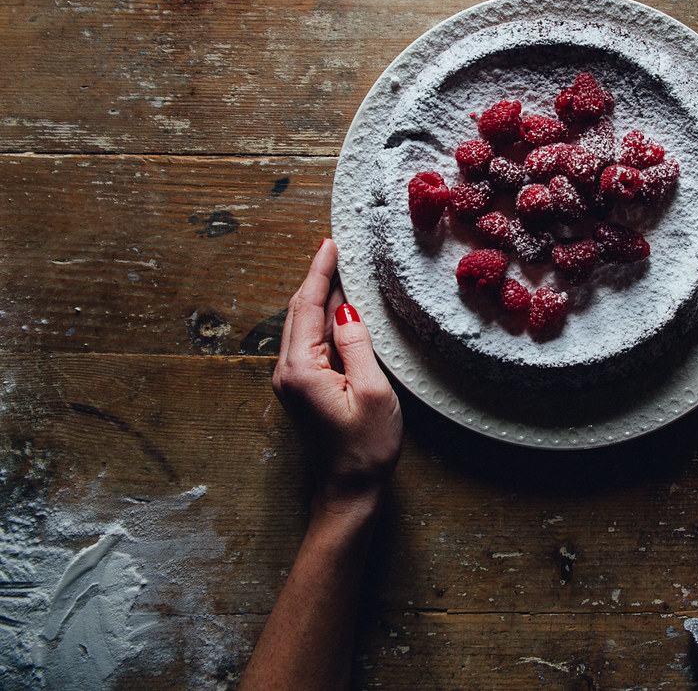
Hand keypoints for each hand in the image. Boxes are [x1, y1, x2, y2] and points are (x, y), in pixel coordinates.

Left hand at [272, 239, 401, 511]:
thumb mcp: (371, 391)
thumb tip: (346, 308)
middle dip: (316, 277)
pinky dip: (322, 317)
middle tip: (334, 247)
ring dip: (319, 295)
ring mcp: (292, 380)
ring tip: (338, 269)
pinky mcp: (302, 388)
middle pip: (300, 311)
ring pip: (302, 325)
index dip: (320, 272)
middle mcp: (288, 371)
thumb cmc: (365, 448)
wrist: (349, 491)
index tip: (329, 243)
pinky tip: (337, 308)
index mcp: (301, 369)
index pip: (308, 306)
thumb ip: (356, 345)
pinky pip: (309, 341)